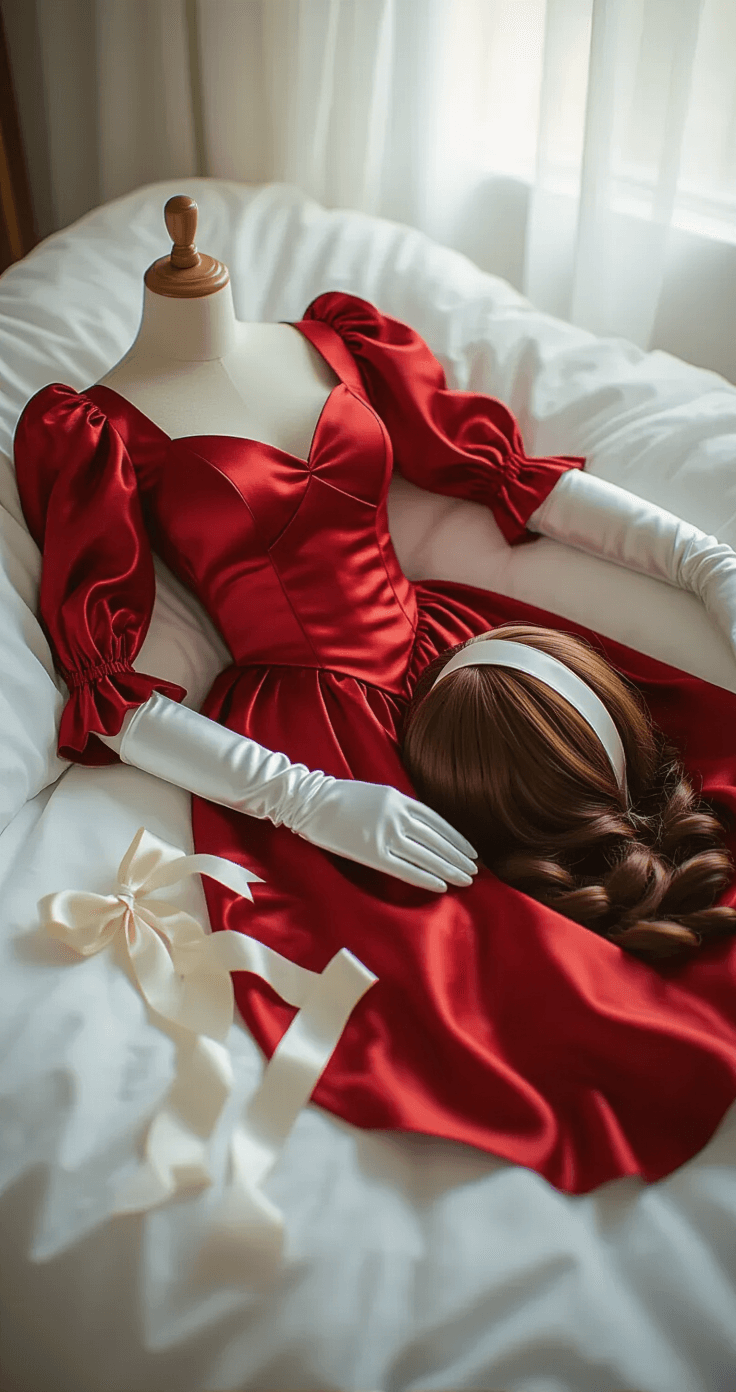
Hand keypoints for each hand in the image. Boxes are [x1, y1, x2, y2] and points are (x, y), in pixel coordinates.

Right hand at [288, 777, 478, 891]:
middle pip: (437, 840)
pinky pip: (405, 868)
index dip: (456, 839)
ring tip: (465, 880)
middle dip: (458, 857)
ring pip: (426, 855)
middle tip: (475, 871)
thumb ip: (399, 808)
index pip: (438, 822)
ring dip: (448, 869)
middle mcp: (397, 816)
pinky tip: (440, 886)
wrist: (310, 800)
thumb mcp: (377, 794)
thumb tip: (420, 827)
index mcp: (399, 799)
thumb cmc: (340, 798)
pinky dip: (425, 878)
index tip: (471, 851)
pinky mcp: (371, 852)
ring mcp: (385, 833)